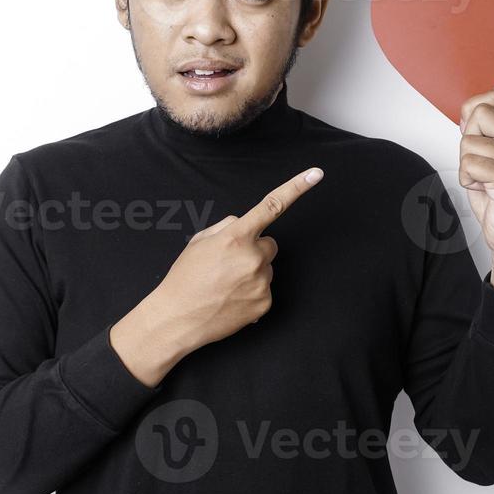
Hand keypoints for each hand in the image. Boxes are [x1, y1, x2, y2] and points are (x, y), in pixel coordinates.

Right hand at [110, 167, 323, 385]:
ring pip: (266, 268)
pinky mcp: (264, 303)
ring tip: (225, 285)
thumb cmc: (185, 278)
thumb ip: (226, 226)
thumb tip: (243, 224)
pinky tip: (231, 299)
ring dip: (251, 273)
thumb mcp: (199, 241)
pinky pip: (265, 290)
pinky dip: (252, 293)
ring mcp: (261, 282)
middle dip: (254, 250)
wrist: (177, 318)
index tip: (316, 174)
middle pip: (269, 245)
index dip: (296, 188)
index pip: (272, 206)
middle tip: (229, 265)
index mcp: (236, 237)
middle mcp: (253, 257)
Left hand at [459, 90, 493, 293]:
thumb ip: (487, 133)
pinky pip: (469, 165)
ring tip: (485, 181)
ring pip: (469, 144)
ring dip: (467, 166)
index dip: (473, 110)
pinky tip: (484, 190)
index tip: (472, 132)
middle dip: (468, 139)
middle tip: (480, 163)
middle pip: (480, 113)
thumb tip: (466, 112)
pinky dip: (468, 180)